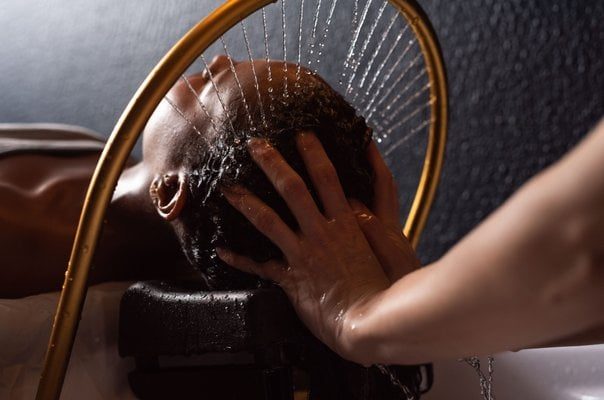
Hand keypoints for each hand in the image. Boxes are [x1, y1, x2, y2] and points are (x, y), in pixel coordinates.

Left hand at [216, 132, 417, 358]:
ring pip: (269, 220)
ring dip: (246, 202)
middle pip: (294, 189)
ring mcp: (304, 254)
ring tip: (228, 188)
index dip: (315, 154)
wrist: (370, 321)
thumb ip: (370, 223)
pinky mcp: (292, 278)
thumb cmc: (383, 288)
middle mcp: (322, 233)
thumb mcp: (387, 248)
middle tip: (255, 144)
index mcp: (347, 223)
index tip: (302, 134)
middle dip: (273, 164)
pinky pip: (259, 266)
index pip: (328, 179)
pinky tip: (221, 250)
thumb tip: (355, 203)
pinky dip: (239, 258)